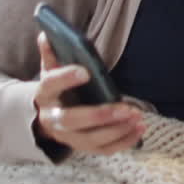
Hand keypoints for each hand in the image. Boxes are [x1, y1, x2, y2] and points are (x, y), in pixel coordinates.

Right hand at [33, 33, 145, 155]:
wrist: (44, 118)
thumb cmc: (54, 89)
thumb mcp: (49, 70)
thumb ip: (51, 53)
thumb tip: (48, 34)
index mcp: (44, 95)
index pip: (51, 85)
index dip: (66, 78)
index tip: (85, 71)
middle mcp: (52, 120)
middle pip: (73, 120)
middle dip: (99, 116)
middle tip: (125, 108)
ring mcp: (67, 137)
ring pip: (91, 140)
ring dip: (117, 130)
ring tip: (137, 117)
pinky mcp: (82, 147)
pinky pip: (103, 150)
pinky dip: (123, 142)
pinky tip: (139, 129)